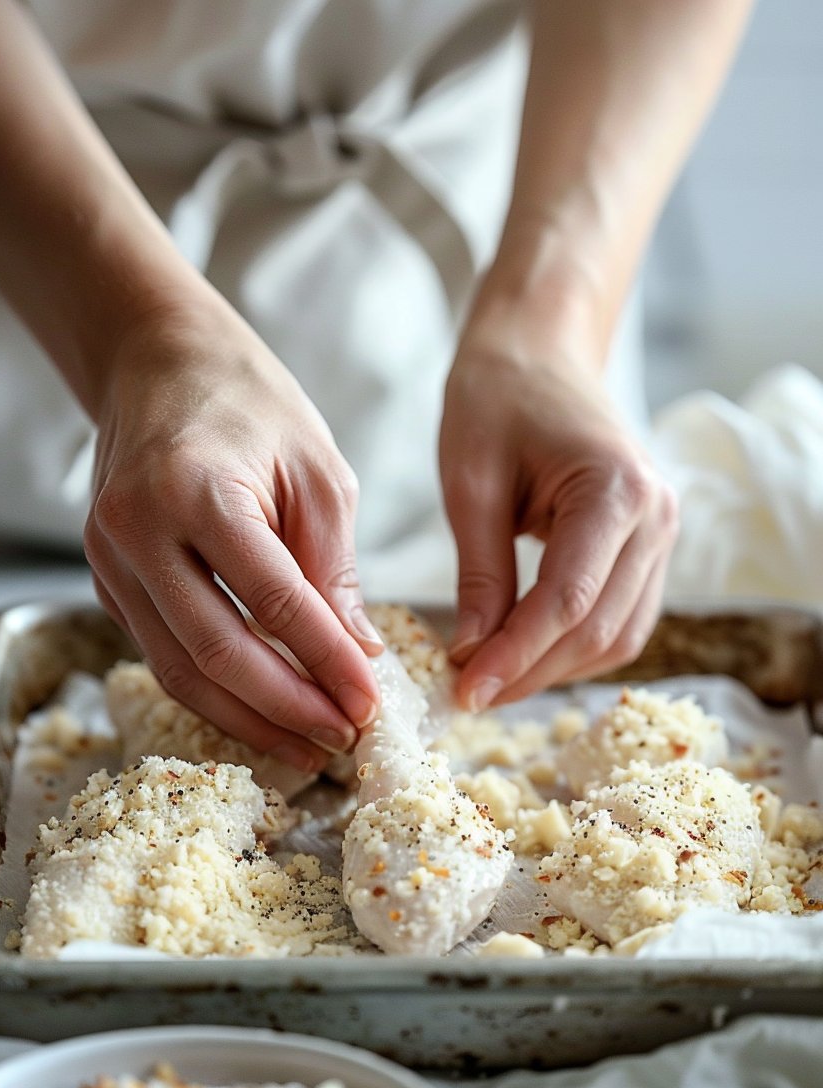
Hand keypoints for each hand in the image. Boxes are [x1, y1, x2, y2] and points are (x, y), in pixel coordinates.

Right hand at [84, 295, 382, 774]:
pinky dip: (214, 692)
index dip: (326, 664)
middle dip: (287, 709)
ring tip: (308, 746)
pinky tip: (262, 711)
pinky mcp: (105, 580)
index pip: (274, 603)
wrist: (156, 360)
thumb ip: (334, 568)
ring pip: (179, 671)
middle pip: (216, 654)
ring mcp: (109, 560)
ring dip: (248, 720)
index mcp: (197, 491)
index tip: (370, 703)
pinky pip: (161, 654)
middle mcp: (138, 530)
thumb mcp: (317, 472)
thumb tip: (357, 657)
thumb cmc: (248, 402)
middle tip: (342, 738)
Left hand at [439, 315, 677, 710]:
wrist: (539, 353)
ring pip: (616, 637)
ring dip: (553, 670)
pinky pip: (620, 620)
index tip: (464, 691)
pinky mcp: (649, 549)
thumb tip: (471, 657)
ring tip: (489, 682)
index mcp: (616, 489)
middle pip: (598, 629)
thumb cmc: (496, 401)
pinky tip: (522, 657)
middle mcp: (656, 516)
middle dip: (530, 671)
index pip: (568, 601)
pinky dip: (573, 649)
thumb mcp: (470, 485)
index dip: (515, 656)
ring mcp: (662, 535)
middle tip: (466, 695)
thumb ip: (478, 575)